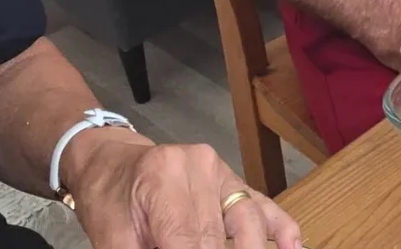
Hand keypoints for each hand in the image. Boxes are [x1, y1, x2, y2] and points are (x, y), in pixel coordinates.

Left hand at [64, 128, 301, 248]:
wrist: (109, 161)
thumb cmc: (107, 199)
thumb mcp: (109, 236)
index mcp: (161, 177)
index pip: (186, 241)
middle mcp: (199, 167)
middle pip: (217, 236)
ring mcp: (221, 171)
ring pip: (248, 220)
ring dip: (252, 248)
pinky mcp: (234, 180)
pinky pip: (263, 205)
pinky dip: (282, 229)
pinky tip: (294, 247)